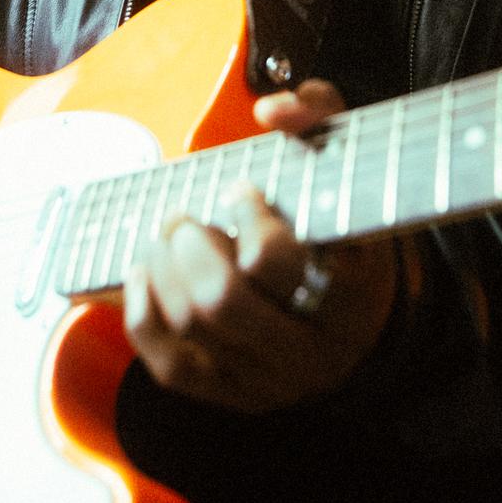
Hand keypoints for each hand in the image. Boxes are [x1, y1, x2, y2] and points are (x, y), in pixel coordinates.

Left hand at [123, 80, 396, 413]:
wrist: (358, 313)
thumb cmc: (343, 223)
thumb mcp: (347, 163)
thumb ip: (319, 113)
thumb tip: (271, 108)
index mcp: (351, 293)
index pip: (277, 258)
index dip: (246, 217)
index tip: (240, 190)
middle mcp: (313, 349)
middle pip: (223, 300)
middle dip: (187, 246)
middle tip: (182, 218)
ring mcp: (270, 380)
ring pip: (192, 326)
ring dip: (164, 269)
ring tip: (168, 237)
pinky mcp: (231, 394)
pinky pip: (168, 364)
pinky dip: (143, 311)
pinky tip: (145, 271)